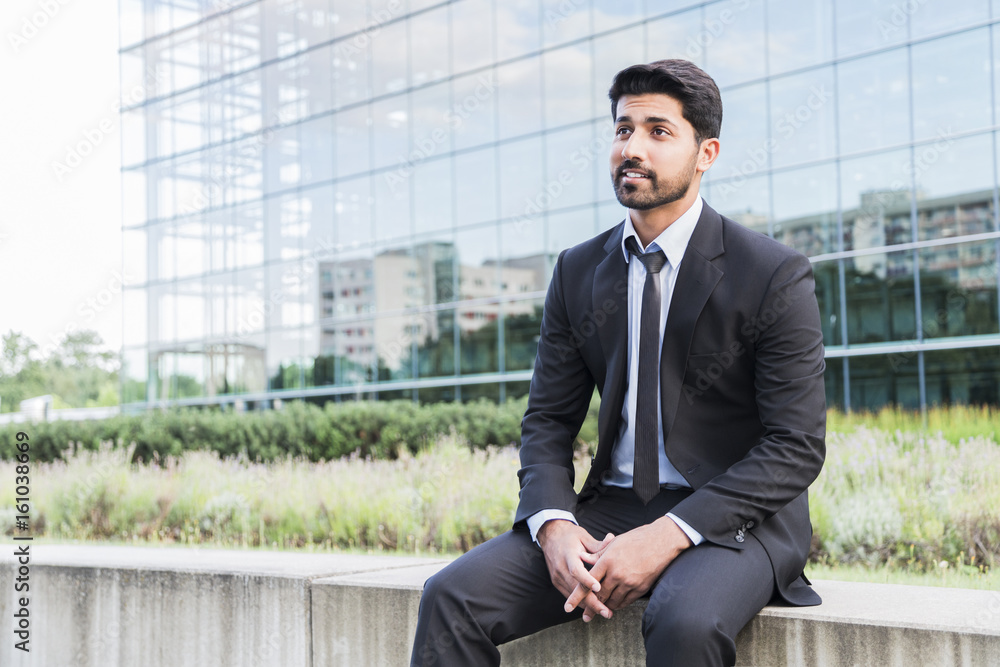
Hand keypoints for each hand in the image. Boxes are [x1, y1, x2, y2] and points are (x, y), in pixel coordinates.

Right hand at [537, 519, 614, 621]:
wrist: (550, 535)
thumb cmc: (570, 536)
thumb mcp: (583, 536)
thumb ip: (597, 544)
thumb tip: (612, 539)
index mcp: (568, 554)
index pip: (576, 570)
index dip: (587, 580)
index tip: (599, 588)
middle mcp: (560, 568)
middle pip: (575, 589)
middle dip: (591, 602)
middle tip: (607, 612)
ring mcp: (557, 576)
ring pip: (573, 596)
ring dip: (588, 606)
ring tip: (605, 612)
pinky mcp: (557, 582)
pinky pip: (570, 595)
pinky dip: (582, 602)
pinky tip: (594, 606)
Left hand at [565, 516, 691, 614]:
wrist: (661, 542)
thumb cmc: (636, 539)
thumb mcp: (614, 543)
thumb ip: (597, 554)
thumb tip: (581, 558)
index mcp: (607, 561)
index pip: (587, 582)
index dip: (576, 596)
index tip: (567, 607)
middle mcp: (617, 574)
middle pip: (599, 596)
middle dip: (591, 608)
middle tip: (585, 617)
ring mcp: (629, 582)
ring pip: (612, 601)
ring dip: (606, 606)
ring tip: (601, 610)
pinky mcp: (640, 588)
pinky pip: (625, 602)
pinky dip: (618, 604)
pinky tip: (615, 604)